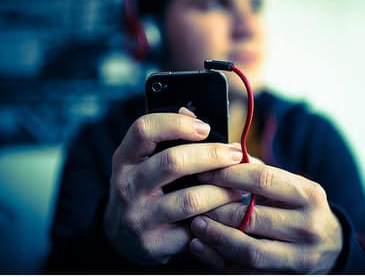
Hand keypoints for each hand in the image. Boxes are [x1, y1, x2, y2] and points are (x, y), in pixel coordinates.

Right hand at [103, 109, 247, 265]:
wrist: (123, 238)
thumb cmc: (146, 189)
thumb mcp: (145, 162)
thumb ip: (167, 141)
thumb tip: (200, 120)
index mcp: (125, 157)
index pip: (144, 129)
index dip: (177, 123)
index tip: (205, 127)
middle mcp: (126, 185)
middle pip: (173, 161)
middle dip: (212, 156)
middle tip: (236, 155)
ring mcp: (138, 216)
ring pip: (190, 199)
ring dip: (223, 190)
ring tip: (241, 186)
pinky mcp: (153, 243)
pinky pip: (195, 228)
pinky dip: (218, 219)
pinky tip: (229, 212)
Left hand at [189, 162, 342, 272]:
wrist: (332, 248)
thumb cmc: (303, 209)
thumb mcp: (294, 186)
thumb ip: (262, 173)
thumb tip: (223, 155)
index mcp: (309, 195)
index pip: (262, 180)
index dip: (228, 175)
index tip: (204, 172)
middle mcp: (308, 226)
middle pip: (252, 217)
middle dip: (217, 208)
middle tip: (194, 200)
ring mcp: (299, 257)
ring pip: (248, 250)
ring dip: (215, 236)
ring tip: (195, 223)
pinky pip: (245, 271)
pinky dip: (218, 259)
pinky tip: (200, 246)